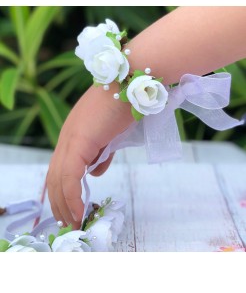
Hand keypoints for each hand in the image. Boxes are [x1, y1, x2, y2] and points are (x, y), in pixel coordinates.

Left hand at [46, 82, 132, 228]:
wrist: (132, 82)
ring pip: (57, 179)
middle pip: (54, 177)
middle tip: (67, 224)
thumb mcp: (112, 136)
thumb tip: (95, 173)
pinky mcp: (78, 141)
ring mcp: (70, 138)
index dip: (62, 192)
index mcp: (73, 136)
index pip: (60, 169)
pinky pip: (69, 175)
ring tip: (72, 224)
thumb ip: (102, 154)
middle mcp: (66, 137)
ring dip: (64, 204)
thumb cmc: (126, 105)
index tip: (70, 211)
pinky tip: (78, 211)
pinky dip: (71, 196)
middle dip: (59, 203)